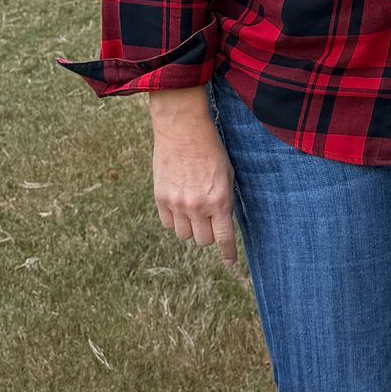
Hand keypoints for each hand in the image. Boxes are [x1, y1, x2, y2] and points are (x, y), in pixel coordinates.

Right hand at [149, 88, 236, 259]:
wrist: (183, 129)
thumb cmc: (211, 149)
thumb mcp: (227, 175)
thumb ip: (224, 200)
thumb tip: (222, 223)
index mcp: (219, 201)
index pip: (223, 238)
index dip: (227, 253)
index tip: (229, 262)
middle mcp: (197, 206)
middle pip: (202, 240)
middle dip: (208, 234)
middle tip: (209, 221)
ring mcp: (177, 203)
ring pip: (184, 235)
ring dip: (190, 228)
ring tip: (193, 212)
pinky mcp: (160, 197)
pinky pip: (167, 224)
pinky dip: (174, 220)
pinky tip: (179, 207)